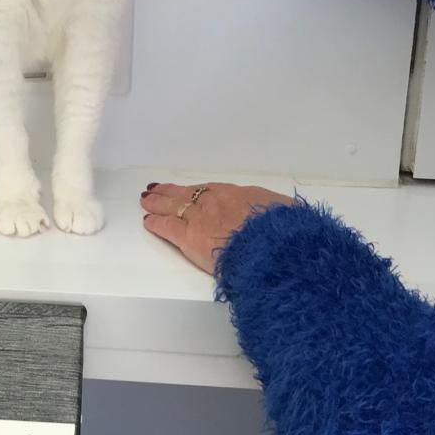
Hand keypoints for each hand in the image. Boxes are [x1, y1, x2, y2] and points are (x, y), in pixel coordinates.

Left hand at [140, 182, 295, 274]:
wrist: (273, 245)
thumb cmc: (285, 232)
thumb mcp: (287, 215)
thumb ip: (277, 214)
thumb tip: (283, 217)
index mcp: (241, 196)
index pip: (213, 191)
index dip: (198, 191)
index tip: (191, 190)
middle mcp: (217, 202)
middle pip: (189, 194)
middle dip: (172, 192)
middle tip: (158, 189)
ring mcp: (201, 218)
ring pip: (174, 206)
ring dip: (159, 203)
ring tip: (147, 199)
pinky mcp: (190, 238)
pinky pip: (168, 226)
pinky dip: (157, 223)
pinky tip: (149, 220)